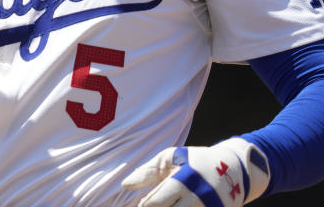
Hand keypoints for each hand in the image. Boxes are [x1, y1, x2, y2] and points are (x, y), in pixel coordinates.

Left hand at [122, 137, 270, 205]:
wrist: (235, 168)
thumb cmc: (196, 161)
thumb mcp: (171, 158)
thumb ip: (148, 172)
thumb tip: (125, 185)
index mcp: (183, 182)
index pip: (156, 202)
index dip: (144, 206)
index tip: (140, 205)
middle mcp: (197, 199)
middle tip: (148, 206)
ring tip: (164, 205)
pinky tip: (177, 206)